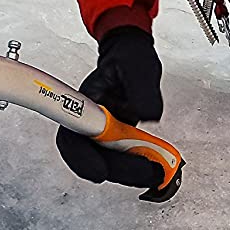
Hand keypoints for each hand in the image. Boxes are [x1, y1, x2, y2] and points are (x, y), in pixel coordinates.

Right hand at [56, 26, 164, 189]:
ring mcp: (102, 131)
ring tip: (158, 172)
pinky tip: (156, 166)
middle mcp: (88, 121)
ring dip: (131, 173)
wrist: (133, 55)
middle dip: (119, 171)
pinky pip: (123, 158)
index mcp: (84, 103)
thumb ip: (143, 89)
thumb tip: (148, 115)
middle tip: (148, 173)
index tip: (100, 172)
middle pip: (92, 158)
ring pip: (108, 162)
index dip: (82, 159)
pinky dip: (138, 166)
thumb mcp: (139, 66)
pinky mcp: (117, 137)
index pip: (72, 137)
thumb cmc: (129, 57)